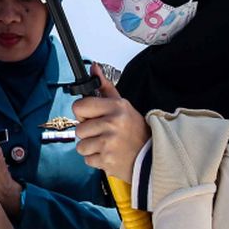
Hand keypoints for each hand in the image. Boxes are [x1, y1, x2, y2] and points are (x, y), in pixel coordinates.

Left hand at [71, 64, 149, 181]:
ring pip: (81, 146)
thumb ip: (105, 88)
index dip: (83, 114)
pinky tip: (108, 155)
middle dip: (88, 133)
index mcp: (116, 107)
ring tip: (106, 145)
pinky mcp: (107, 160)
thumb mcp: (123, 106)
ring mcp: (109, 143)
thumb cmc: (135, 131)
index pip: (79, 106)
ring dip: (91, 148)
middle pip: (79, 129)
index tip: (92, 118)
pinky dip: (96, 160)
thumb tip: (94, 68)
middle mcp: (112, 124)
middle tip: (103, 134)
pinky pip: (87, 159)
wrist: (150, 158)